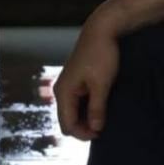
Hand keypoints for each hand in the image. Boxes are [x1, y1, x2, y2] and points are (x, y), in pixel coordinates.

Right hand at [54, 21, 119, 139]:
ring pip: (72, 111)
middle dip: (83, 127)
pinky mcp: (74, 81)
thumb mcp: (101, 84)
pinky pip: (76, 102)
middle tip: (103, 127)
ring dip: (85, 118)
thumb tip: (96, 129)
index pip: (67, 124)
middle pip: (67, 119)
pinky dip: (86, 108)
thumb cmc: (101, 56)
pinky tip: (99, 107)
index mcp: (63, 92)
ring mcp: (66, 85)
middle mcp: (60, 90)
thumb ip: (97, 108)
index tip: (101, 133)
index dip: (83, 133)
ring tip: (103, 118)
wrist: (101, 30)